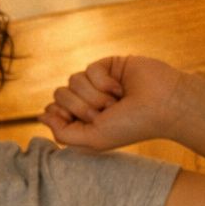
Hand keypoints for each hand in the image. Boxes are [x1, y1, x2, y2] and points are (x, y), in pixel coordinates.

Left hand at [38, 55, 191, 150]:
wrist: (164, 105)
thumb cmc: (132, 126)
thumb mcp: (93, 139)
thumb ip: (62, 133)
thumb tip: (40, 116)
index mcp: (82, 120)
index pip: (53, 111)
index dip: (63, 116)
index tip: (86, 122)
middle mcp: (87, 101)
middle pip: (59, 94)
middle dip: (82, 107)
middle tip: (106, 113)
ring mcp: (96, 82)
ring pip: (72, 81)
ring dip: (95, 95)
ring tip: (116, 101)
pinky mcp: (107, 65)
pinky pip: (89, 69)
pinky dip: (104, 81)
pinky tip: (121, 87)